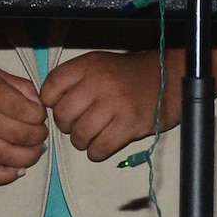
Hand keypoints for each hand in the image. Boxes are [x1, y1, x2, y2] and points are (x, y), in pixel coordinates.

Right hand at [0, 62, 46, 185]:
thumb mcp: (0, 75)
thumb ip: (23, 88)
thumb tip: (39, 107)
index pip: (20, 108)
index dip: (37, 115)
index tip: (41, 115)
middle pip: (14, 133)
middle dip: (36, 137)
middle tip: (41, 135)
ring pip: (1, 154)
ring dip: (25, 157)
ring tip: (35, 151)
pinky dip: (4, 175)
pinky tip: (18, 170)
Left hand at [41, 51, 175, 162]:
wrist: (170, 78)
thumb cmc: (129, 76)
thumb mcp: (100, 66)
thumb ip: (74, 81)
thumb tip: (47, 107)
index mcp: (90, 65)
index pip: (51, 88)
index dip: (51, 102)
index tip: (64, 105)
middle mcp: (100, 82)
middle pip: (63, 116)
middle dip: (68, 125)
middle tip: (81, 122)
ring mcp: (115, 104)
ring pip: (79, 136)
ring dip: (83, 141)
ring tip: (95, 133)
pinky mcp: (129, 125)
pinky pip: (98, 149)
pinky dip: (97, 152)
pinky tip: (105, 142)